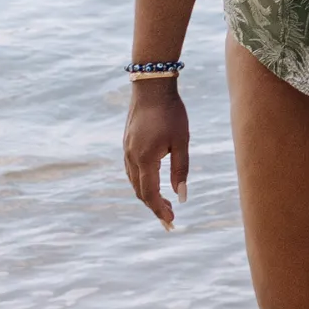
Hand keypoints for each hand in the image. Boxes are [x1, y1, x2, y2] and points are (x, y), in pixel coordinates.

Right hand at [123, 80, 189, 226]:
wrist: (152, 86)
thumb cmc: (171, 112)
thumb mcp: (182, 141)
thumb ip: (181, 170)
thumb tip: (182, 196)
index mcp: (145, 159)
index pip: (150, 194)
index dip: (159, 211)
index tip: (171, 222)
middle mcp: (131, 157)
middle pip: (140, 192)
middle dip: (154, 207)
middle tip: (170, 219)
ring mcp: (126, 150)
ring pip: (134, 182)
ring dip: (147, 195)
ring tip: (164, 204)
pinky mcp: (126, 144)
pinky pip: (131, 171)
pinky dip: (141, 182)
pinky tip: (153, 183)